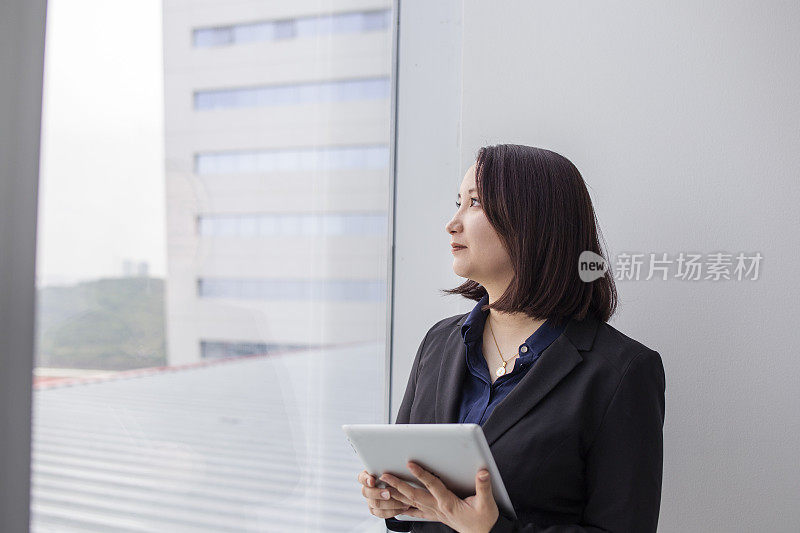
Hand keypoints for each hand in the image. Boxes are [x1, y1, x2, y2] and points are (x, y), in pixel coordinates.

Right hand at [357, 469, 411, 518]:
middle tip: (389, 493)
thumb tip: (393, 461)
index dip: (366, 480)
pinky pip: (381, 513)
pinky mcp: (375, 510)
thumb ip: (388, 468)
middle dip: (378, 493)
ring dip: (389, 504)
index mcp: (367, 476)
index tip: (372, 480)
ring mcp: (370, 500)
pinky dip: (393, 511)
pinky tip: (402, 508)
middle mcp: (366, 489)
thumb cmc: (394, 474)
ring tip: (402, 501)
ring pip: (375, 504)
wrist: (398, 486)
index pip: (362, 478)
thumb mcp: (391, 468)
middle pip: (366, 493)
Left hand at [379, 461, 499, 532]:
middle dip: (398, 484)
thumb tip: (482, 472)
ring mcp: (433, 511)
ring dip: (396, 493)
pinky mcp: (433, 514)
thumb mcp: (487, 504)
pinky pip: (414, 510)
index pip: (432, 485)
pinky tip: (394, 503)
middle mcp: (437, 507)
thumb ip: (484, 487)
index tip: (410, 464)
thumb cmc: (482, 519)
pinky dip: (403, 506)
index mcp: (448, 502)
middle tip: (385, 476)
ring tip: (383, 484)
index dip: (421, 474)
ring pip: (411, 501)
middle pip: (414, 494)